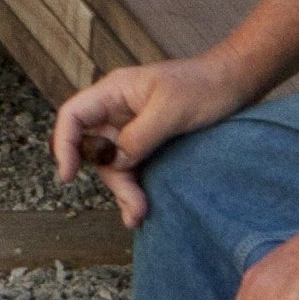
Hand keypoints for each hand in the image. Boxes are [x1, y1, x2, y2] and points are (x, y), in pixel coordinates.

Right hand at [48, 46, 254, 219]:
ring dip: (125, 190)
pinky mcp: (149, 142)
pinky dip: (136, 187)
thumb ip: (139, 137)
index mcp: (114, 93)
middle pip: (96, 149)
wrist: (233, 84)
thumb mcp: (170, 111)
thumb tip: (115, 162)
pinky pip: (133, 167)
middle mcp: (117, 111)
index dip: (64, 145)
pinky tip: (141, 208)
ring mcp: (132, 127)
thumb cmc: (202, 87)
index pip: (74, 117)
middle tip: (134, 208)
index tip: (68, 176)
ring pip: (114, 163)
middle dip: (111, 180)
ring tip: (140, 215)